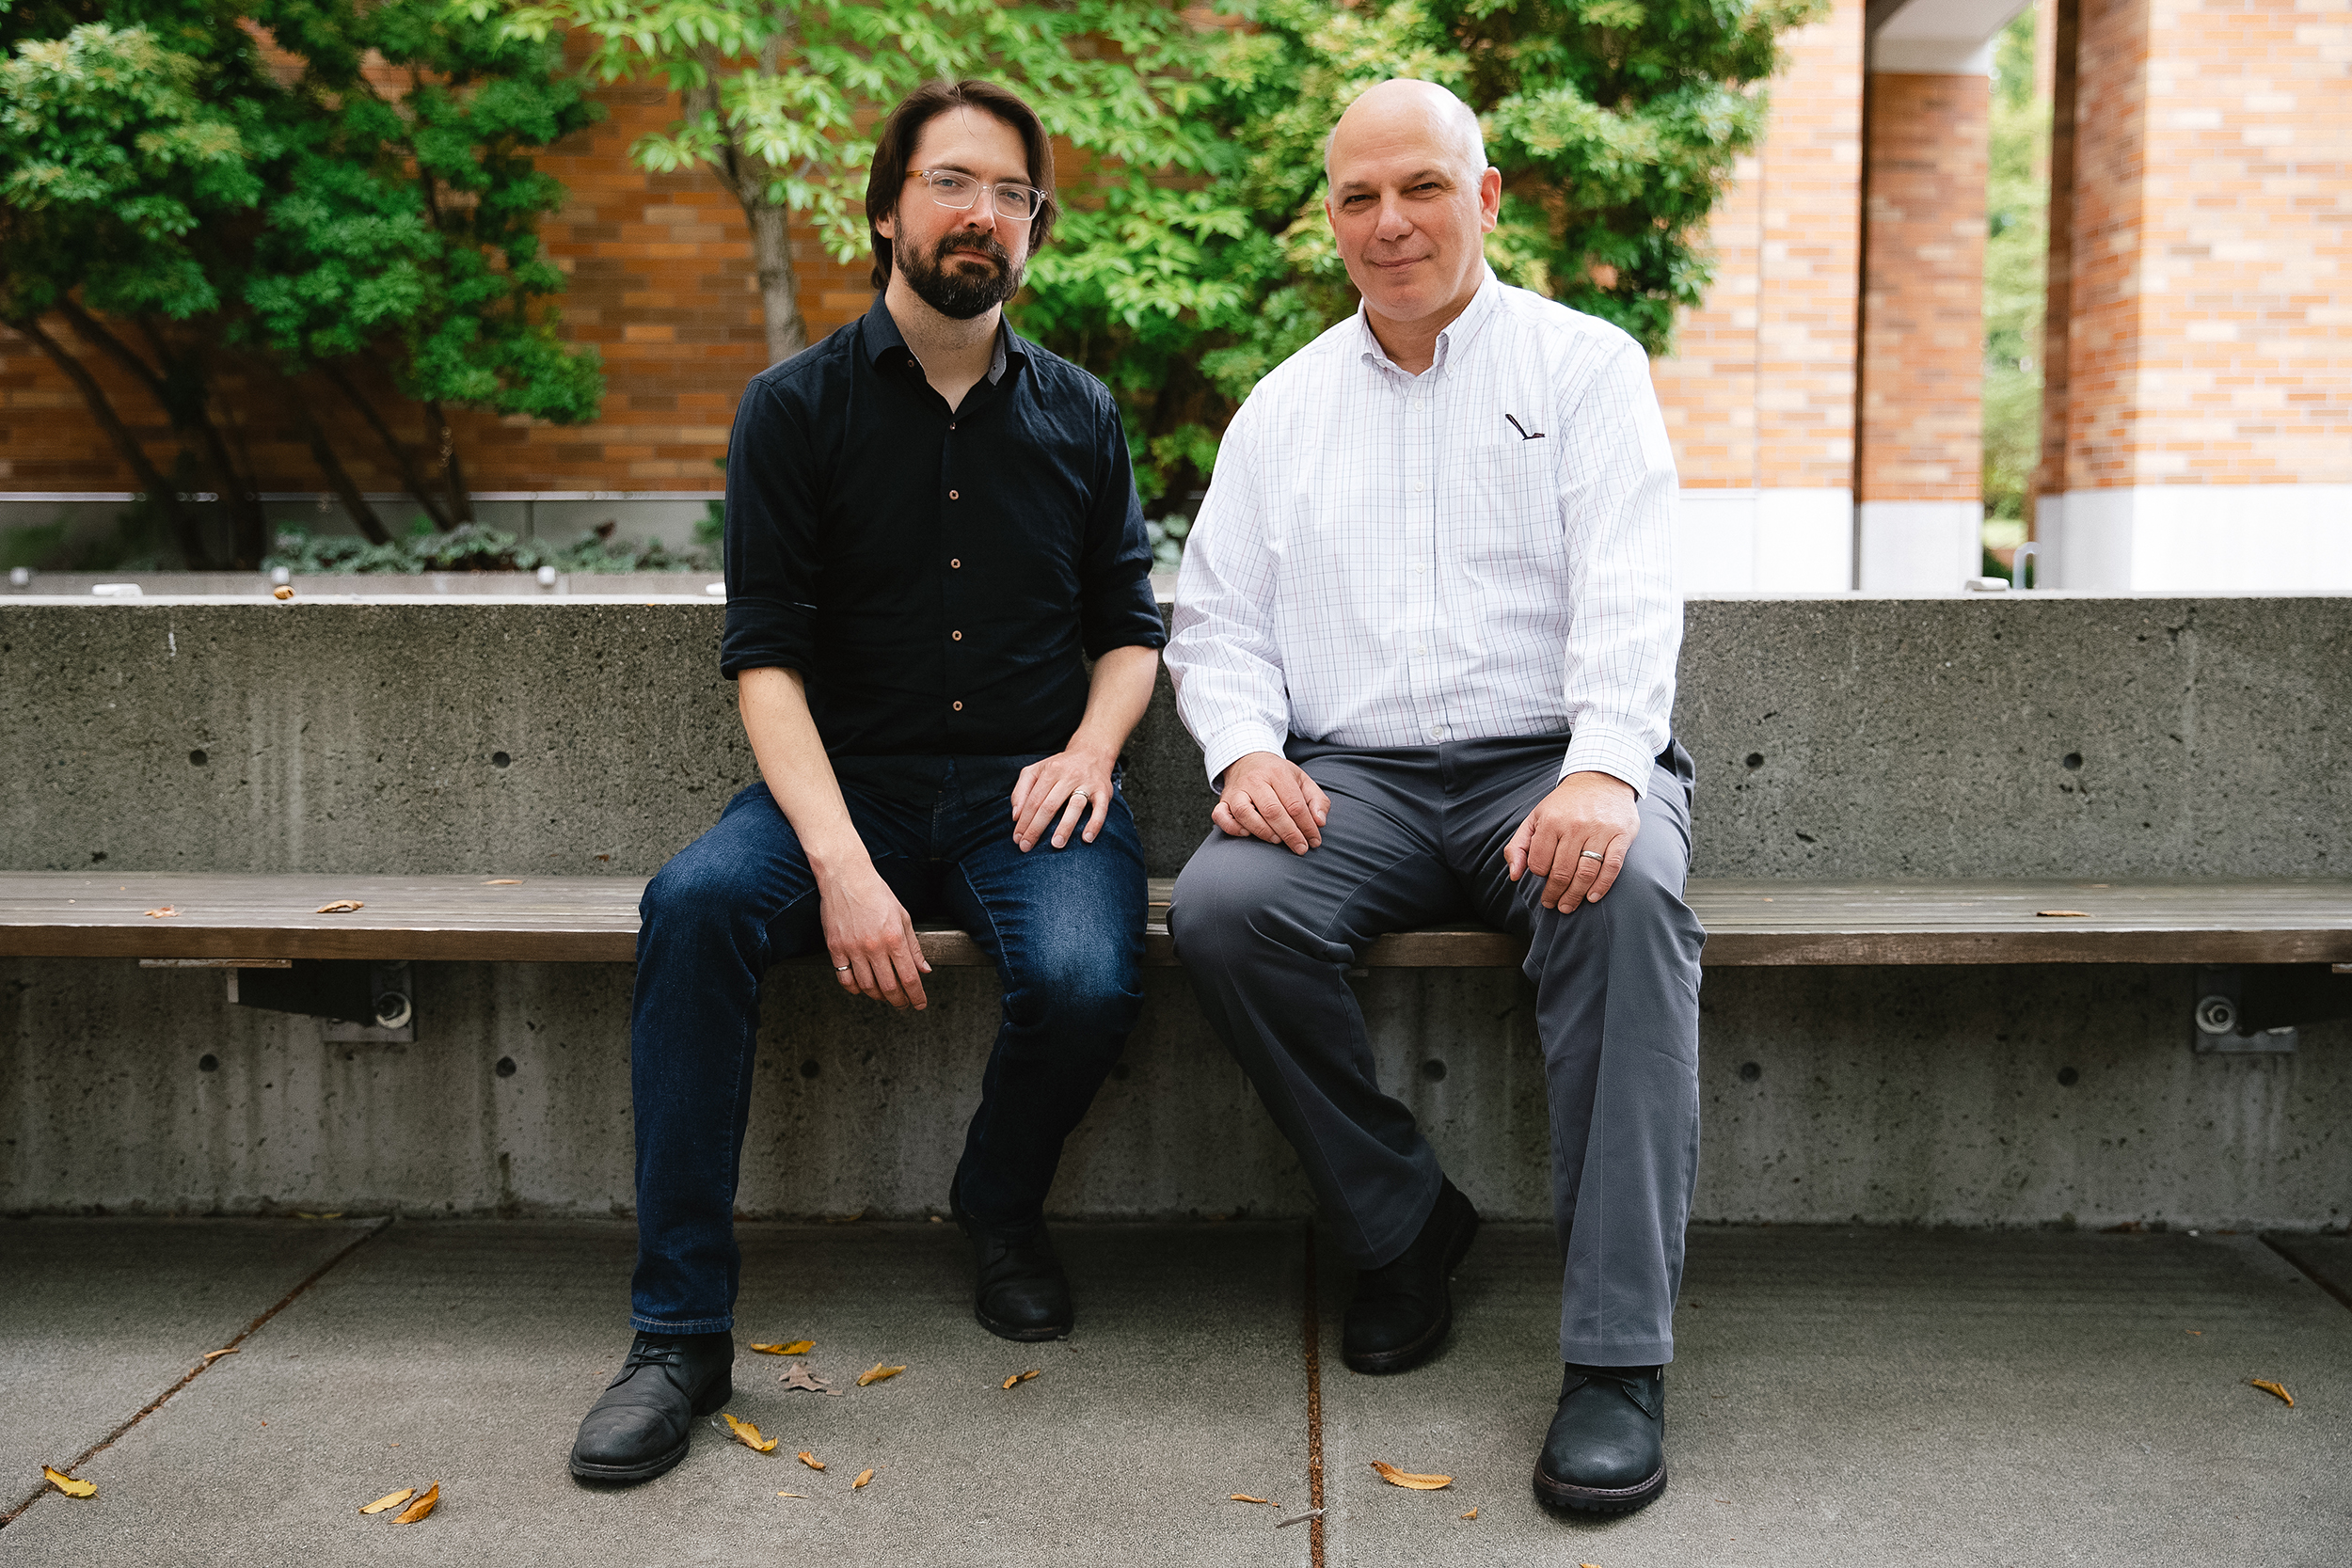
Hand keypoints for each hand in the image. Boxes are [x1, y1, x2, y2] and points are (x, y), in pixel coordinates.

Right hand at [819, 860, 930, 1009]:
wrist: (846, 877)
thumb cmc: (876, 893)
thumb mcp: (903, 917)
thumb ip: (914, 946)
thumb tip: (925, 969)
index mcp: (894, 938)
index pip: (909, 977)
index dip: (916, 996)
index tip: (920, 1004)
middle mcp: (874, 946)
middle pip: (889, 987)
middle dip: (899, 1001)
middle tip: (903, 1005)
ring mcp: (852, 949)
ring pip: (867, 986)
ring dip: (878, 996)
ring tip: (885, 996)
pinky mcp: (835, 948)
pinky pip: (844, 978)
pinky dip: (855, 989)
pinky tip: (862, 988)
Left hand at [1010, 746, 1115, 851]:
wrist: (1092, 753)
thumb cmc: (1060, 767)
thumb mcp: (1036, 770)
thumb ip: (1021, 790)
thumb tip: (1015, 816)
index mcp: (1050, 771)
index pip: (1033, 800)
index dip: (1024, 820)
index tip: (1017, 839)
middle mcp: (1069, 776)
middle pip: (1050, 805)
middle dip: (1036, 828)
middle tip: (1027, 847)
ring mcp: (1088, 784)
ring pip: (1074, 806)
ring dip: (1065, 827)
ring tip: (1055, 845)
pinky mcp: (1104, 791)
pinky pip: (1101, 809)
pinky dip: (1095, 824)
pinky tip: (1086, 838)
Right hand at [1212, 751, 1330, 853]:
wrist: (1246, 759)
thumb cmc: (1277, 774)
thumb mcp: (1301, 779)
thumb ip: (1316, 799)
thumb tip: (1319, 822)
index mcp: (1277, 773)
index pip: (1294, 804)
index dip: (1306, 826)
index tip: (1314, 841)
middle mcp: (1255, 780)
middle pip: (1272, 810)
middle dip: (1289, 833)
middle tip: (1300, 848)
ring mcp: (1236, 790)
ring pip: (1245, 813)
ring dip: (1263, 831)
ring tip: (1277, 840)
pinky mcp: (1223, 800)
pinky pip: (1221, 816)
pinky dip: (1232, 828)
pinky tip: (1247, 834)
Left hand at [1505, 771, 1639, 910]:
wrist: (1601, 779)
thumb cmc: (1565, 804)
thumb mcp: (1536, 817)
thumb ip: (1519, 845)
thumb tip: (1514, 875)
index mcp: (1551, 821)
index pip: (1539, 862)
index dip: (1538, 875)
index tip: (1542, 879)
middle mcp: (1575, 825)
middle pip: (1562, 872)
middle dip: (1555, 893)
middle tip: (1553, 904)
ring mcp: (1600, 830)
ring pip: (1585, 873)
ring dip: (1575, 895)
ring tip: (1568, 906)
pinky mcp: (1621, 835)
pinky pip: (1611, 867)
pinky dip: (1602, 886)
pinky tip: (1592, 897)